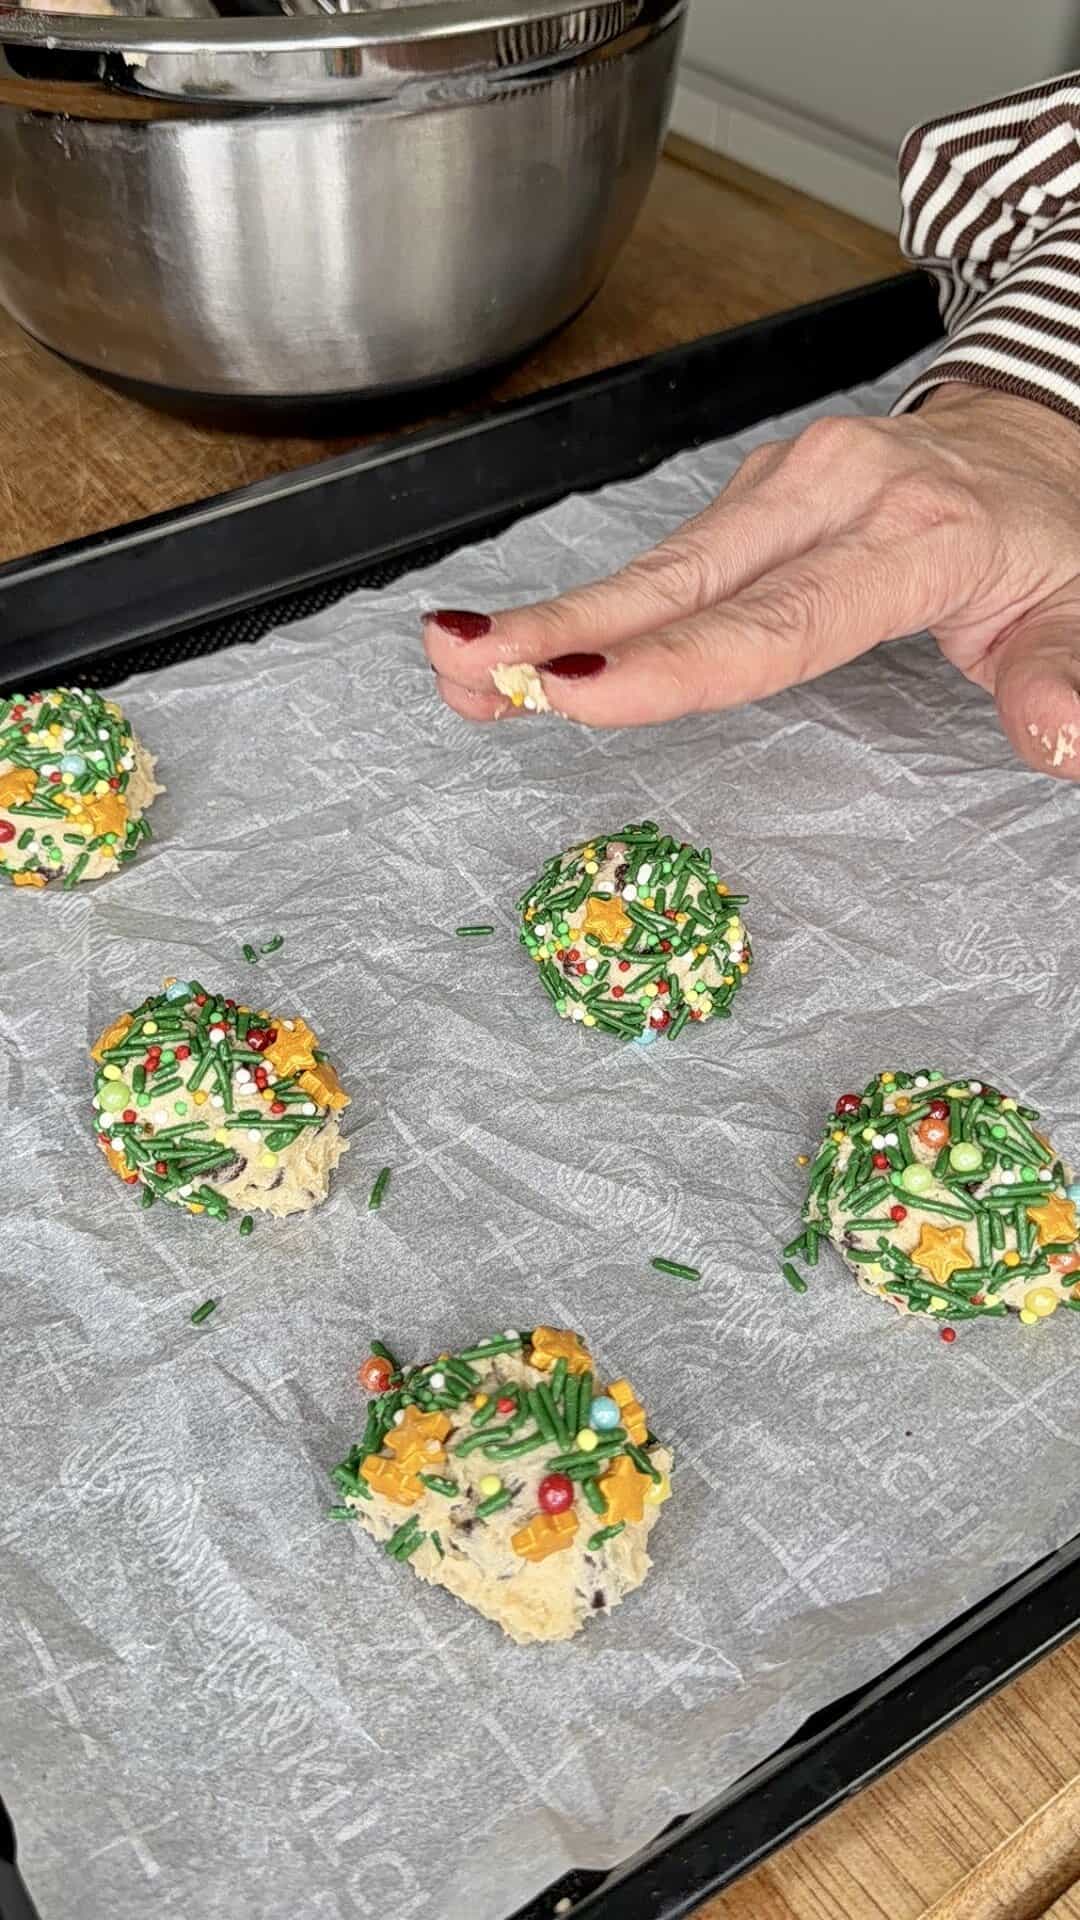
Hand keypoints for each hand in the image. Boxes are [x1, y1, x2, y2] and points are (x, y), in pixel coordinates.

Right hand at [423, 384, 1079, 776]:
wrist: (1036, 435)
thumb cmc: (1045, 535)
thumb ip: (1062, 679)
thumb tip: (1060, 744)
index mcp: (916, 530)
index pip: (779, 620)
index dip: (672, 662)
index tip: (575, 687)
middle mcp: (832, 490)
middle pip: (681, 578)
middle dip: (560, 624)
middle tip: (459, 665)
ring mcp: (785, 484)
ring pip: (658, 565)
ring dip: (551, 617)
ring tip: (456, 668)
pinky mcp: (755, 496)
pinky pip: (668, 560)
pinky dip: (592, 606)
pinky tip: (524, 641)